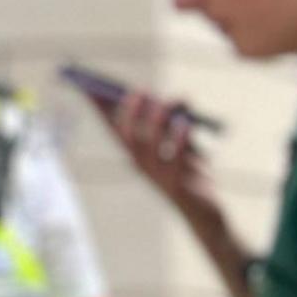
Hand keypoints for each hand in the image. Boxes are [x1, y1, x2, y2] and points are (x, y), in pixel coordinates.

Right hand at [108, 89, 219, 214]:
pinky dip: (178, 140)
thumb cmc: (191, 173)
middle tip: (139, 91)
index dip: (101, 108)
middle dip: (129, 112)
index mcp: (136, 153)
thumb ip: (180, 119)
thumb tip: (178, 97)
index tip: (92, 86)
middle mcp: (141, 165)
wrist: (205, 211)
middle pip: (127, 137)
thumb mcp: (184, 142)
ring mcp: (156, 177)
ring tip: (166, 104)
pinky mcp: (176, 185)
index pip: (113, 128)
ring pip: (146, 147)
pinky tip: (185, 124)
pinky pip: (174, 160)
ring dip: (154, 121)